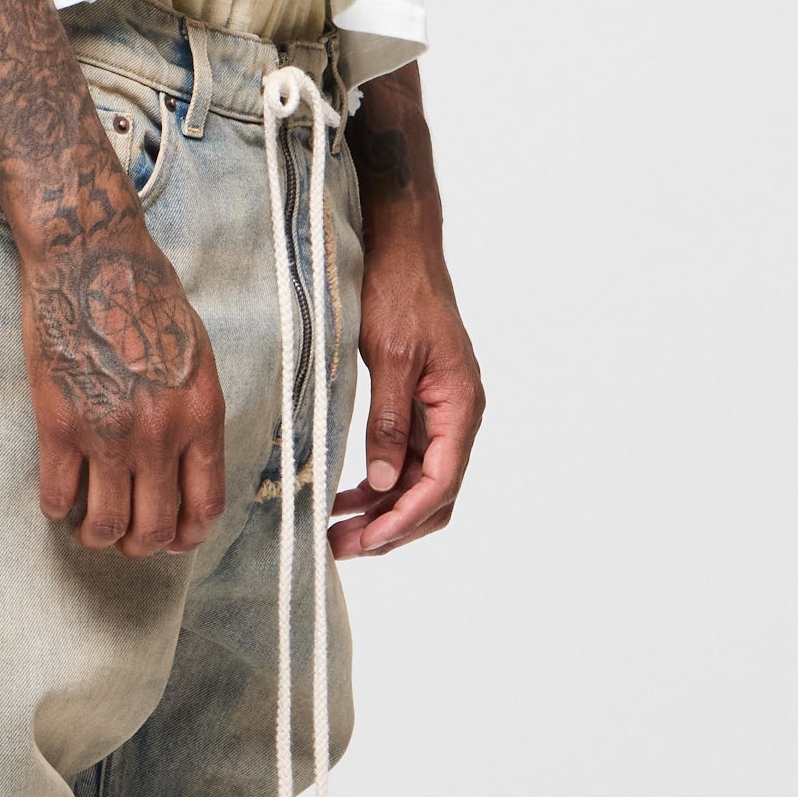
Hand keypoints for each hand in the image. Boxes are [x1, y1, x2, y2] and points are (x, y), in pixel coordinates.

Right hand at [23, 231, 225, 557]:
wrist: (91, 256)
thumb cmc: (145, 297)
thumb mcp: (197, 356)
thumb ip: (195, 414)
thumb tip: (187, 465)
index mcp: (200, 417)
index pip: (204, 506)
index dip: (186, 536)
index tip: (171, 539)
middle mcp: (160, 434)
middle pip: (154, 529)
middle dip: (139, 546)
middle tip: (124, 539)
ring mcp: (108, 434)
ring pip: (106, 525)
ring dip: (96, 538)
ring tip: (88, 527)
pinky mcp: (60, 425)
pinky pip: (59, 496)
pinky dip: (58, 510)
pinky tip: (59, 501)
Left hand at [330, 248, 483, 559]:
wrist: (402, 249)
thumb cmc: (401, 292)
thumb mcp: (390, 357)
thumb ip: (388, 421)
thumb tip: (385, 481)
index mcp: (461, 406)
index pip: (440, 484)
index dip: (402, 519)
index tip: (365, 540)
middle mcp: (457, 417)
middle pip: (433, 497)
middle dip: (390, 528)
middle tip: (342, 547)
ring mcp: (439, 417)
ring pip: (417, 487)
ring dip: (380, 513)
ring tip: (336, 533)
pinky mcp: (418, 411)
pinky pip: (404, 464)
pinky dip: (377, 487)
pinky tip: (344, 500)